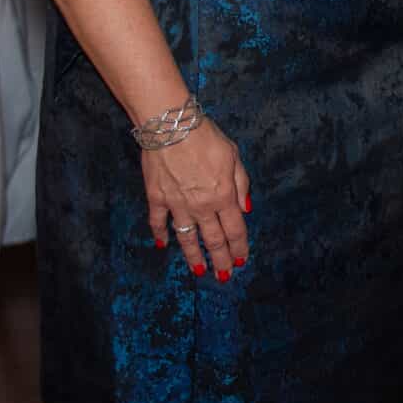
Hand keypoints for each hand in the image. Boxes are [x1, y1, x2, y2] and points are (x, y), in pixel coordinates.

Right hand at [144, 116, 250, 279]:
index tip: (242, 260)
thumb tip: (246, 210)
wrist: (171, 127)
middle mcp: (201, 206)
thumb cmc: (206, 137)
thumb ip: (241, 184)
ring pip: (187, 238)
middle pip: (213, 240)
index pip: (235, 229)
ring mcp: (177, 205)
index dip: (239, 247)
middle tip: (224, 275)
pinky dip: (161, 235)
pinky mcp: (156, 198)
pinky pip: (159, 222)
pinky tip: (163, 245)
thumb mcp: (234, 156)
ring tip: (199, 271)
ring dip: (193, 256)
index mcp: (224, 196)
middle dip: (221, 259)